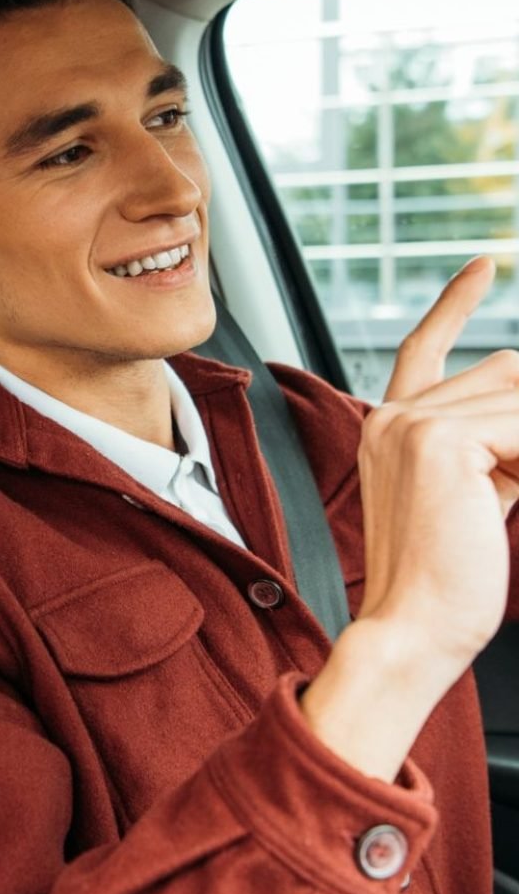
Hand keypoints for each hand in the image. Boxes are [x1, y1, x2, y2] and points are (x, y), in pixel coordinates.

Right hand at [302, 256, 518, 778]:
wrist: (413, 629)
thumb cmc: (445, 579)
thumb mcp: (473, 495)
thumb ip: (491, 444)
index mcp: (388, 426)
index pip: (428, 347)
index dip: (456, 303)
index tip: (485, 265)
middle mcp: (391, 414)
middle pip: (503, 373)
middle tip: (507, 486)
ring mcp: (409, 422)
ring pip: (517, 396)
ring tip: (500, 501)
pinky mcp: (437, 440)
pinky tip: (506, 498)